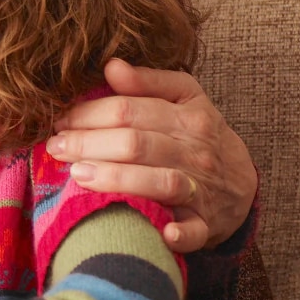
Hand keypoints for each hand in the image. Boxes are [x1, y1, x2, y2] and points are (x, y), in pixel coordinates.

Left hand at [49, 58, 258, 252]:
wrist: (243, 182)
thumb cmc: (200, 136)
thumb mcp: (185, 98)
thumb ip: (148, 81)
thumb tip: (111, 66)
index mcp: (188, 117)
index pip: (129, 111)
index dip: (89, 115)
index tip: (60, 121)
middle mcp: (195, 151)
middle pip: (136, 144)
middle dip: (89, 144)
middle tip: (56, 148)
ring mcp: (202, 188)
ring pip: (159, 182)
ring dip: (117, 179)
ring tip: (78, 175)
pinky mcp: (207, 224)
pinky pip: (195, 230)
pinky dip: (180, 233)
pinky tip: (161, 232)